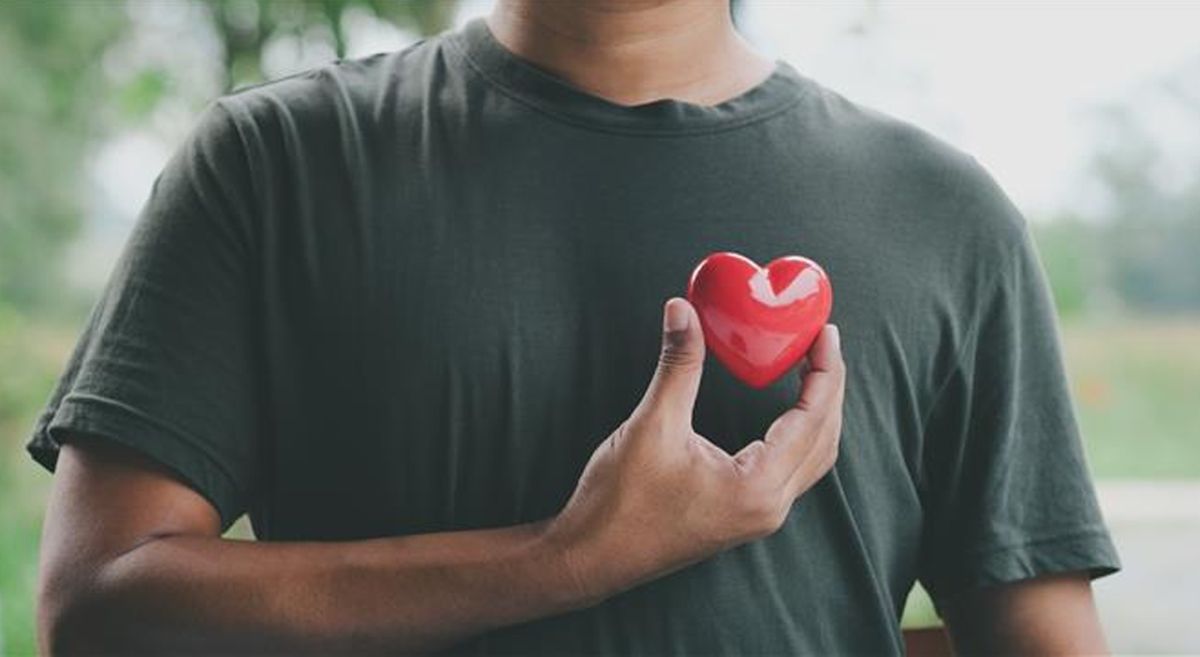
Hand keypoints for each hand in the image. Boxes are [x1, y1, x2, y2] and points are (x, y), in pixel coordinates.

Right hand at [541, 297, 844, 605]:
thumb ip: (678, 365)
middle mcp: (769, 507)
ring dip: (818, 413)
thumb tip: (683, 310)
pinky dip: (799, 435)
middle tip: (822, 341)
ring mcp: (758, 516)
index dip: (824, 371)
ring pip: (812, 459)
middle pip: (824, 439)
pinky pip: (791, 471)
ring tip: (812, 369)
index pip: (812, 419)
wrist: (591, 558)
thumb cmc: (619, 504)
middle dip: (829, 387)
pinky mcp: (743, 516)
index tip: (825, 332)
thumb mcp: (652, 425)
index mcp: (757, 487)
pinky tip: (786, 411)